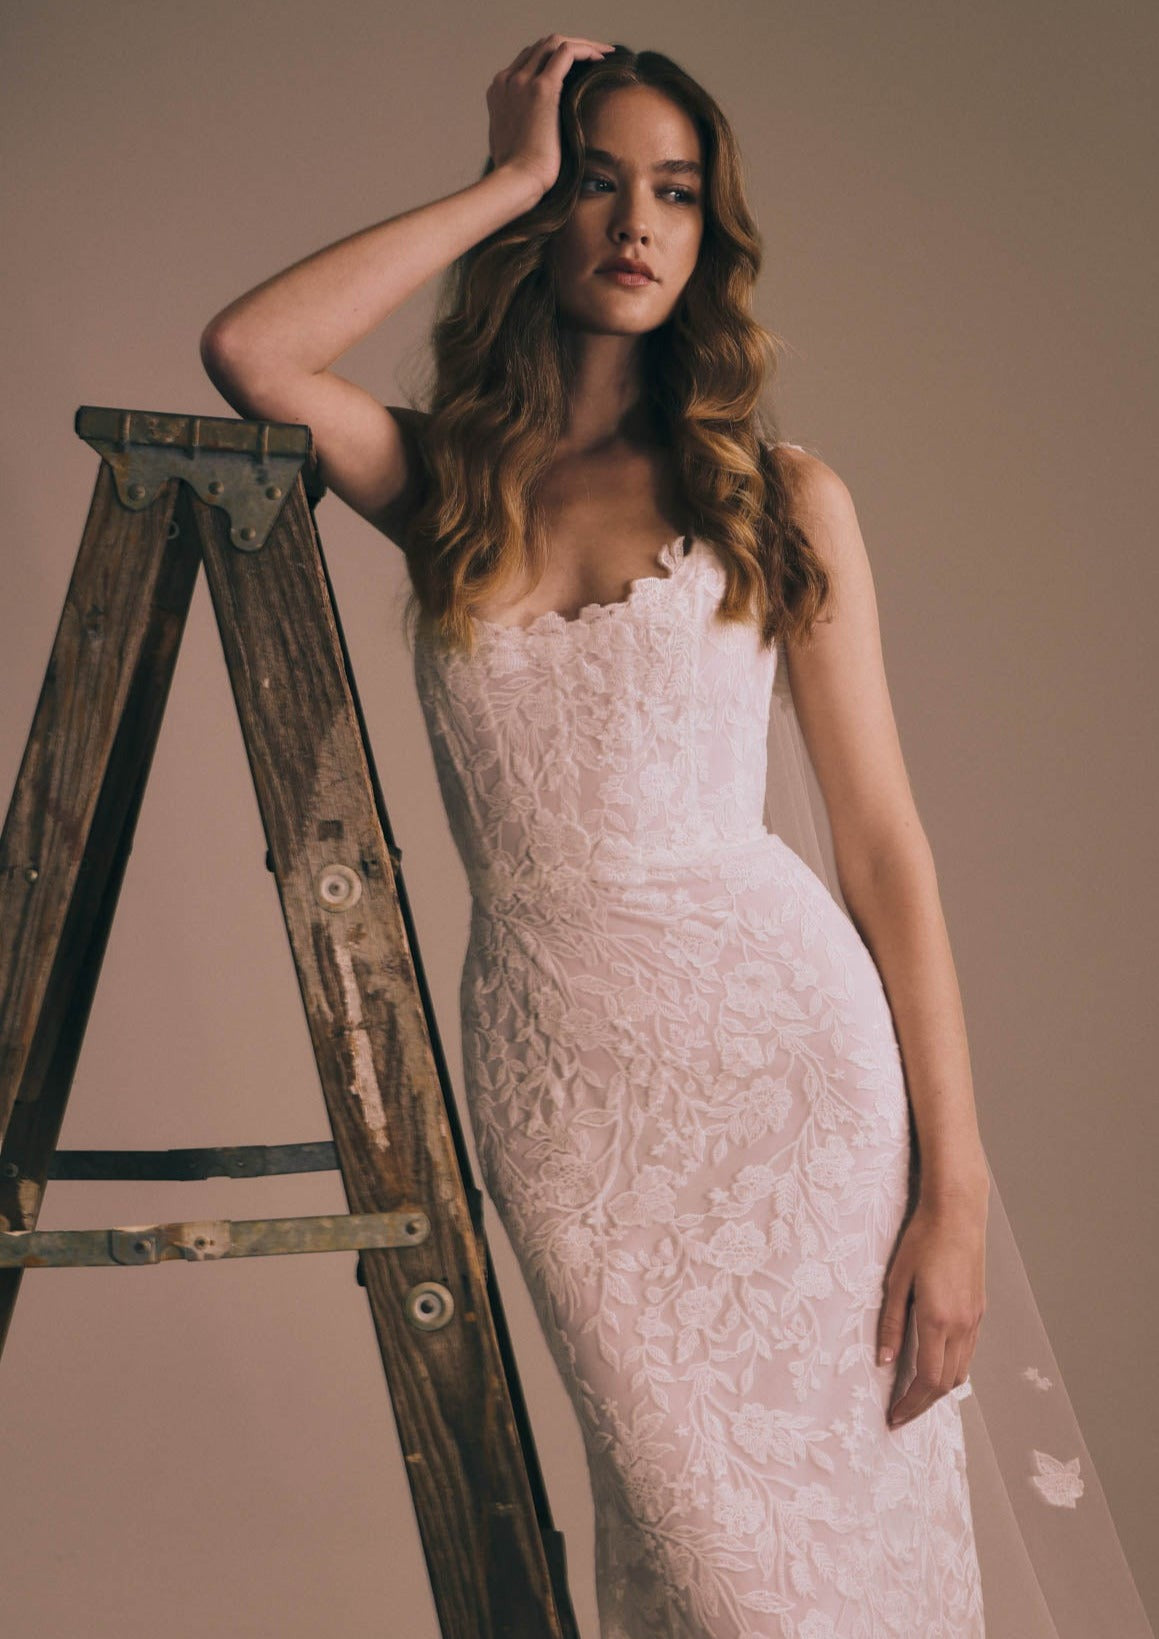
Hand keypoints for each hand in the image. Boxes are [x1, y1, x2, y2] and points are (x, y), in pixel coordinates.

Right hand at [486, 34, 614, 196]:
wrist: (516, 182)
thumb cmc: (518, 174)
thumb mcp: (512, 142)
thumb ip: (519, 124)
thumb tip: (535, 126)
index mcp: (499, 91)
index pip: (528, 60)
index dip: (553, 58)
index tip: (575, 68)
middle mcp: (508, 80)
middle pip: (541, 47)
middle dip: (569, 47)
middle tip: (594, 57)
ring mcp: (522, 81)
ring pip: (554, 43)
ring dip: (581, 44)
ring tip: (602, 54)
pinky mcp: (542, 88)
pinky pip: (567, 52)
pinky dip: (586, 50)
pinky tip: (601, 58)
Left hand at [877, 1191, 986, 1427]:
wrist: (957, 1213)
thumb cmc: (922, 1240)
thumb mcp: (896, 1281)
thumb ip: (891, 1324)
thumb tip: (883, 1360)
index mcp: (937, 1320)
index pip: (927, 1380)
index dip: (911, 1404)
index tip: (894, 1417)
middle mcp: (961, 1325)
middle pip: (947, 1384)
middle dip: (923, 1405)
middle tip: (901, 1414)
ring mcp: (974, 1319)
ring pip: (962, 1371)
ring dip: (939, 1389)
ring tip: (915, 1396)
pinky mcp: (979, 1310)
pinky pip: (968, 1352)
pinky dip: (952, 1369)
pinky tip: (935, 1365)